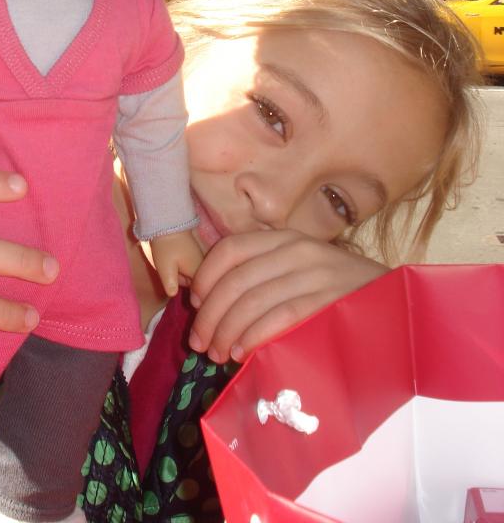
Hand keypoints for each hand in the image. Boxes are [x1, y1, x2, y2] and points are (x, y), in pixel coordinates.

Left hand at [149, 230, 203, 297]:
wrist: (167, 222)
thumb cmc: (166, 247)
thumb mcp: (165, 268)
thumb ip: (170, 285)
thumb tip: (174, 296)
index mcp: (200, 272)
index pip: (197, 294)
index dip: (185, 293)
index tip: (173, 284)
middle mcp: (206, 266)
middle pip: (195, 285)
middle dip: (181, 281)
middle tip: (170, 269)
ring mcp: (203, 258)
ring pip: (193, 276)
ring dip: (181, 273)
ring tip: (171, 261)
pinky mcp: (198, 253)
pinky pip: (192, 267)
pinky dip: (183, 265)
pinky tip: (174, 257)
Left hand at [188, 229, 387, 362]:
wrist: (397, 302)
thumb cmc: (339, 291)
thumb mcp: (300, 269)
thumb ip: (264, 275)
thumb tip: (211, 304)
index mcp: (284, 238)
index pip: (230, 249)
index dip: (205, 277)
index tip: (194, 305)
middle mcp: (297, 250)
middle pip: (235, 280)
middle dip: (210, 316)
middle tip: (199, 344)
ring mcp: (314, 274)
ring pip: (252, 301)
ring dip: (226, 332)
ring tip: (217, 354)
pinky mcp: (328, 301)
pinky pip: (278, 317)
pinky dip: (253, 336)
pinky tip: (242, 353)